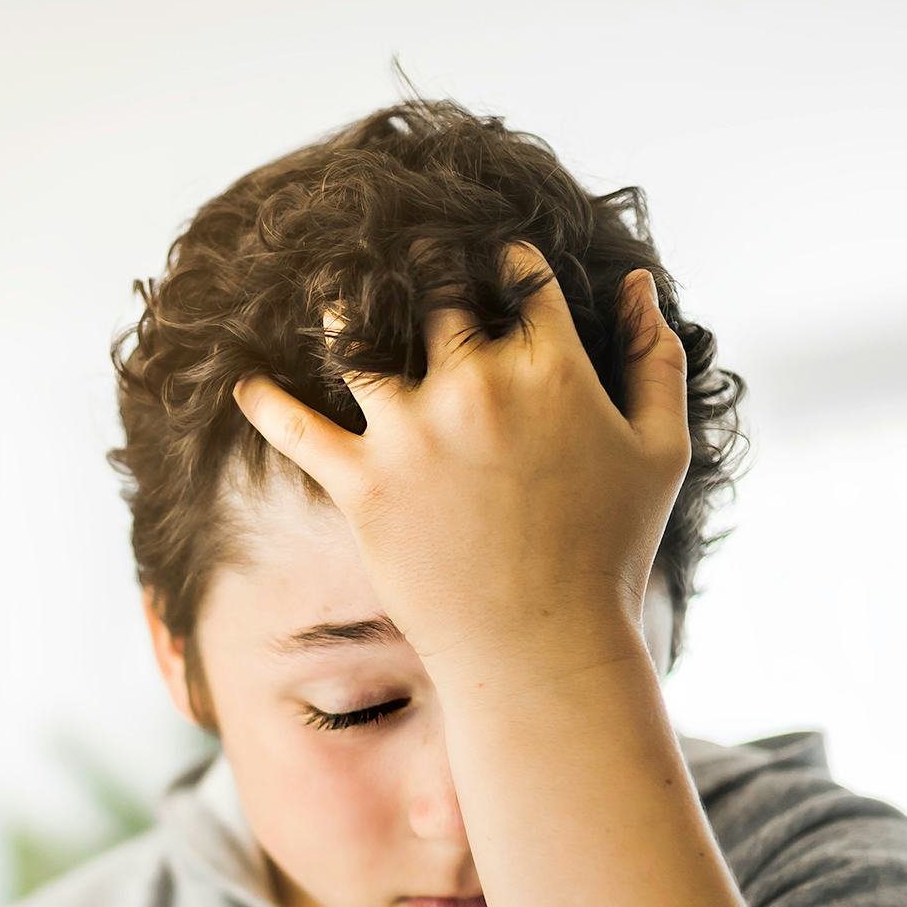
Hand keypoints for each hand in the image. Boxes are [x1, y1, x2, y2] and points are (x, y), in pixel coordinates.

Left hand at [232, 246, 690, 680]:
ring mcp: (415, 433)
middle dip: (424, 272)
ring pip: (358, 339)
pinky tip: (245, 382)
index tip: (489, 259)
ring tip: (333, 299)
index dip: (503, 258)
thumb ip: (655, 356)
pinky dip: (265, 402)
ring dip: (342, 313)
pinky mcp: (365, 484)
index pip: (520, 275)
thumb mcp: (661, 450)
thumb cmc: (609, 553)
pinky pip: (297, 428)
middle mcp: (480, 386)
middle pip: (438, 294)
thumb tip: (633, 281)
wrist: (545, 650)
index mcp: (554, 369)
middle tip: (403, 257)